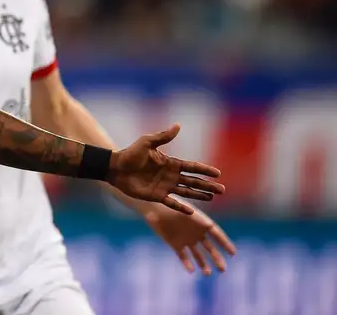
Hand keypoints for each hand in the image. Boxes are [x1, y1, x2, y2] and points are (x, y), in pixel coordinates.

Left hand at [108, 124, 224, 214]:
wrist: (115, 167)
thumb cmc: (130, 154)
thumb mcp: (147, 142)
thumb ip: (163, 137)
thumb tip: (178, 125)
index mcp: (170, 163)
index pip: (192, 167)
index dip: (204, 170)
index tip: (218, 173)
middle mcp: (170, 176)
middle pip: (193, 181)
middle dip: (207, 185)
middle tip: (222, 190)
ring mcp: (164, 187)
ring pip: (186, 192)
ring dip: (199, 196)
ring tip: (212, 198)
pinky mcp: (156, 196)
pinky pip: (171, 203)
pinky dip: (181, 207)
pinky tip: (191, 212)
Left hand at [145, 206, 236, 275]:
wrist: (152, 206)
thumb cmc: (168, 203)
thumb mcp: (180, 207)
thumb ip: (191, 217)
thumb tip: (206, 223)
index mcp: (200, 221)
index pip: (217, 234)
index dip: (225, 243)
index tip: (233, 253)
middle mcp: (196, 232)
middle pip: (210, 248)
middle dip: (216, 258)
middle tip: (222, 269)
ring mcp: (186, 239)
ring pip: (198, 254)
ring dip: (203, 264)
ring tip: (207, 274)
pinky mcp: (175, 244)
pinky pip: (183, 256)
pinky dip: (187, 263)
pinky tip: (191, 270)